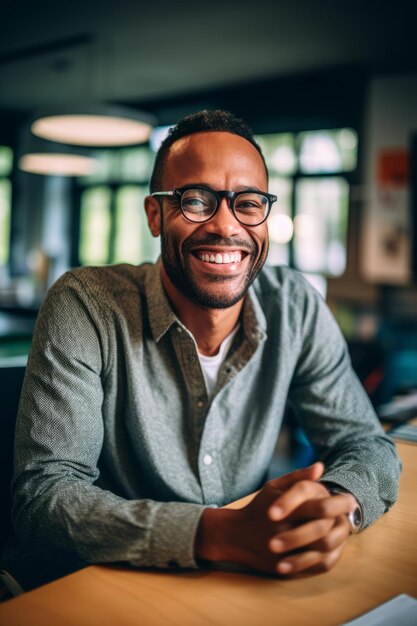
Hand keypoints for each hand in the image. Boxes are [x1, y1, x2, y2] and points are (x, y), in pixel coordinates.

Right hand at [195, 462, 356, 576]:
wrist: (235, 536)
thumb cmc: (259, 508)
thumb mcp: (274, 487)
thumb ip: (297, 477)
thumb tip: (320, 466)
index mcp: (285, 511)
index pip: (320, 508)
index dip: (339, 504)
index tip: (351, 500)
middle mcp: (286, 533)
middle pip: (324, 531)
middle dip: (343, 523)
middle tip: (352, 516)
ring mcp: (287, 554)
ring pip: (323, 551)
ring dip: (338, 540)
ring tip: (344, 530)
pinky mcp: (287, 570)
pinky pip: (316, 567)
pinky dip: (329, 557)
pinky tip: (333, 546)